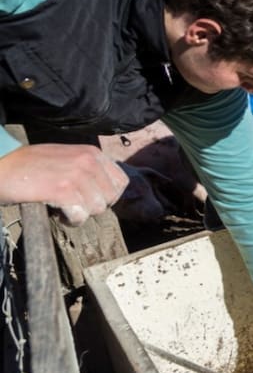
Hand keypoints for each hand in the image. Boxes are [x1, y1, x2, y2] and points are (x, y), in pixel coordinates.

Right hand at [0, 144, 127, 224]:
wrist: (1, 164)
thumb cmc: (29, 165)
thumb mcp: (67, 157)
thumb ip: (88, 169)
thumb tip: (107, 190)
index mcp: (92, 153)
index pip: (121, 182)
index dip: (107, 195)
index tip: (90, 199)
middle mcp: (89, 162)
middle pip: (110, 198)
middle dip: (93, 206)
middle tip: (72, 204)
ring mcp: (77, 175)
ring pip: (96, 209)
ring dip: (80, 214)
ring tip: (62, 207)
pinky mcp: (63, 190)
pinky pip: (80, 216)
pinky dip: (69, 219)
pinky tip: (56, 212)